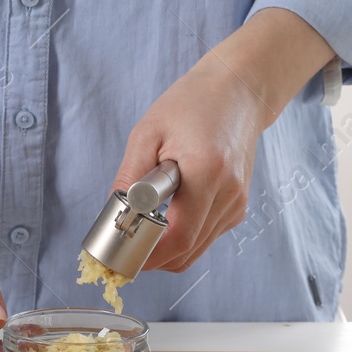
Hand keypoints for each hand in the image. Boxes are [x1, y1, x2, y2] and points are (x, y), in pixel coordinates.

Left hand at [111, 59, 263, 272]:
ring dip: (166, 249)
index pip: (179, 237)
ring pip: (196, 250)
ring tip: (142, 227)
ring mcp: (237, 203)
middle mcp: (229, 194)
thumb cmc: (192, 105)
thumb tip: (113, 216)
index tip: (120, 258)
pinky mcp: (237, 207)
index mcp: (207, 172)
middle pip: (187, 252)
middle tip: (122, 250)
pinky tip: (166, 215)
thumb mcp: (148, 134)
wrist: (236, 92)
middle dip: (152, 258)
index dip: (148, 256)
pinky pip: (205, 237)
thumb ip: (130, 178)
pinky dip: (182, 236)